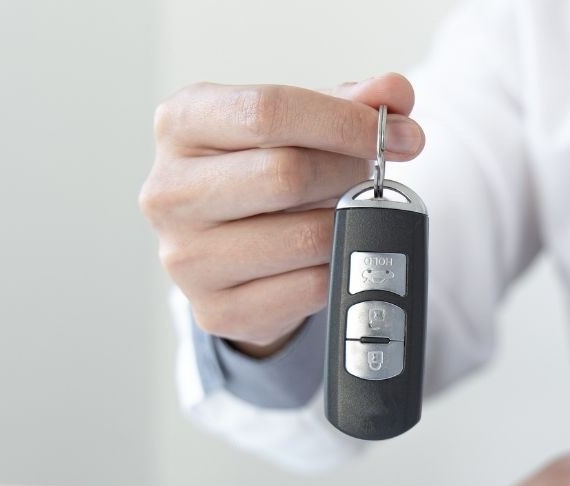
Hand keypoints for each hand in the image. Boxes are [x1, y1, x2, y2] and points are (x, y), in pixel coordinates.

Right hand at [139, 74, 424, 356]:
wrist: (228, 253)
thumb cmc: (263, 174)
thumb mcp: (297, 126)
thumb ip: (348, 102)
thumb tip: (395, 92)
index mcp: (181, 124)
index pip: (269, 111)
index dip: (345, 122)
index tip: (400, 134)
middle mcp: (169, 191)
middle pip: (286, 175)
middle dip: (350, 173)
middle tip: (375, 176)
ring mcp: (186, 258)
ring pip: (305, 237)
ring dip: (347, 225)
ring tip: (348, 213)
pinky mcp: (216, 310)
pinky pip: (311, 287)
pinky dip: (338, 268)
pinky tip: (331, 253)